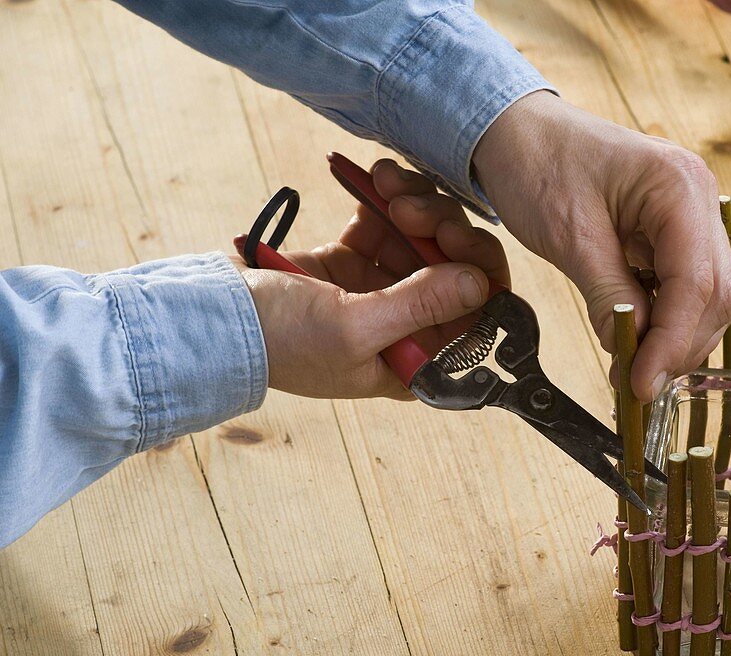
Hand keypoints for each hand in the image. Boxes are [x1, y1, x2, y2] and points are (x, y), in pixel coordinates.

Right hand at [234, 160, 508, 399]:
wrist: (210, 314)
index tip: (455, 239)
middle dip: (443, 228)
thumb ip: (420, 305)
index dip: (478, 273)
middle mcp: (407, 326)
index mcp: (415, 360)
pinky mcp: (354, 258)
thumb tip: (479, 283)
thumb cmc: (279, 340)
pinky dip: (386, 197)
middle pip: (456, 268)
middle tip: (410, 206)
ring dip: (415, 202)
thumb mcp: (354, 328)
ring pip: (427, 237)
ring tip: (385, 181)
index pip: (475, 317)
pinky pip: (389, 221)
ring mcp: (382, 289)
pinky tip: (373, 178)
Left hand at [473, 91, 730, 400]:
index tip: (642, 383)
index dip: (672, 341)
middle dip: (680, 345)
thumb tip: (631, 351)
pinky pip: (688, 286)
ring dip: (676, 338)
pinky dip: (666, 319)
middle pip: (717, 294)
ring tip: (633, 366)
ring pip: (710, 296)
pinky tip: (637, 338)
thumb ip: (607, 295)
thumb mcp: (567, 236)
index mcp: (678, 186)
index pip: (696, 282)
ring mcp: (693, 214)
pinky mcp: (677, 231)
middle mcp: (700, 197)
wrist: (519, 131)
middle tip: (635, 382)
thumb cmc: (537, 165)